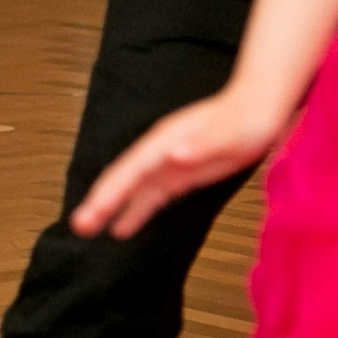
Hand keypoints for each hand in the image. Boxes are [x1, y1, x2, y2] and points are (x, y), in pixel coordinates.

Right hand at [71, 89, 290, 238]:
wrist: (259, 106)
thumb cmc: (246, 118)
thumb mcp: (228, 133)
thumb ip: (200, 145)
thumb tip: (171, 156)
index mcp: (163, 142)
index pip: (128, 171)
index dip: (108, 193)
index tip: (90, 213)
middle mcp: (158, 152)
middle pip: (122, 180)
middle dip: (99, 202)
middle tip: (78, 227)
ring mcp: (167, 163)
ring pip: (133, 190)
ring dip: (111, 209)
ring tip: (89, 231)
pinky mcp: (180, 175)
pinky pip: (152, 196)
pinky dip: (136, 212)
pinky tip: (124, 229)